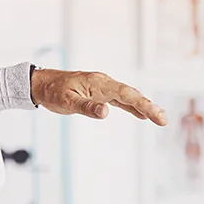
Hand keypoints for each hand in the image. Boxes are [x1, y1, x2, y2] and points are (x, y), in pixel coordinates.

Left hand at [30, 69, 167, 125]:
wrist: (39, 83)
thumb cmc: (51, 91)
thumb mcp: (66, 101)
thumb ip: (86, 107)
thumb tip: (105, 112)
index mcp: (98, 83)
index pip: (126, 94)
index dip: (143, 105)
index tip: (157, 116)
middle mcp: (103, 83)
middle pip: (131, 95)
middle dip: (148, 107)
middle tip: (164, 121)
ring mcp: (101, 87)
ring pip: (126, 97)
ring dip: (142, 107)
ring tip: (159, 118)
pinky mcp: (97, 93)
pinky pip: (118, 99)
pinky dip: (130, 106)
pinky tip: (140, 114)